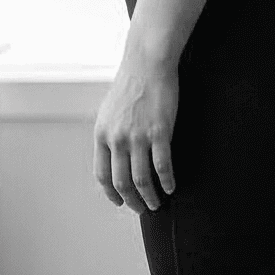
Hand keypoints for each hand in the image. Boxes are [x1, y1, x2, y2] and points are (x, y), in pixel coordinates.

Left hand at [93, 50, 179, 211]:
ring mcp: (138, 137)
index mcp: (102, 135)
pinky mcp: (160, 133)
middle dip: (132, 201)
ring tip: (158, 204)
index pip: (102, 175)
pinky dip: (167, 181)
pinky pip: (163, 167)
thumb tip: (114, 157)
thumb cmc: (131, 86)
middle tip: (142, 209)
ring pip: (142, 180)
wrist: (147, 64)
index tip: (120, 202)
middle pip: (122, 182)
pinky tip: (172, 187)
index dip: (111, 193)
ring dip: (150, 197)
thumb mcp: (109, 112)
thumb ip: (110, 135)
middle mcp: (117, 139)